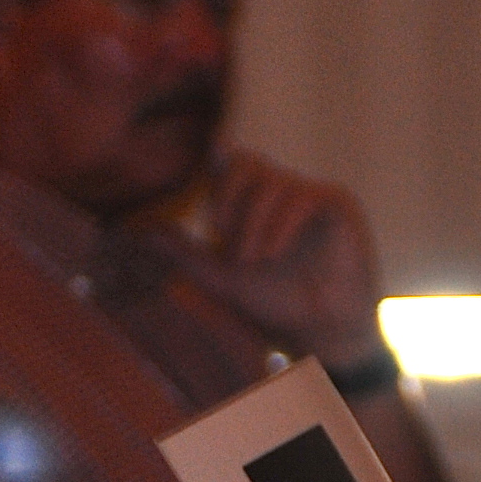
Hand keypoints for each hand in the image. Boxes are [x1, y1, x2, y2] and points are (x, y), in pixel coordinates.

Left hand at [158, 149, 387, 370]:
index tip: (212, 147)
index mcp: (257, 207)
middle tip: (224, 241)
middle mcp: (284, 195)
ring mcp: (312, 197)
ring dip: (253, 225)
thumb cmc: (275, 306)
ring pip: (271, 183)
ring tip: (252, 261)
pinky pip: (301, 197)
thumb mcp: (221, 278)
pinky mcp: (337, 205)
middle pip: (247, 164)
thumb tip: (144, 232)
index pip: (233, 167)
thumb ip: (186, 254)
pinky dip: (279, 226)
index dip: (220, 157)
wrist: (320, 333)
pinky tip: (273, 254)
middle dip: (228, 199)